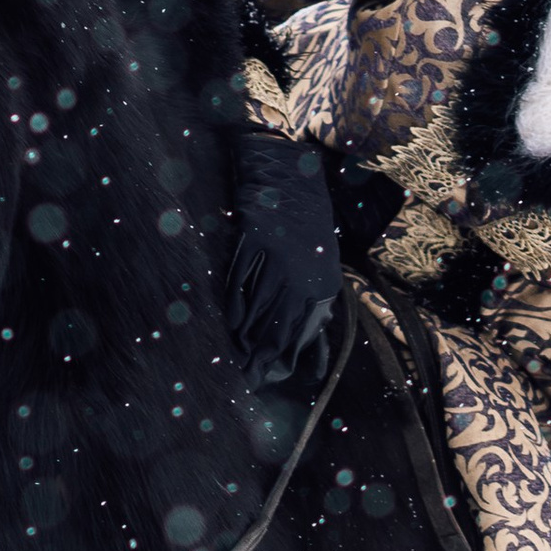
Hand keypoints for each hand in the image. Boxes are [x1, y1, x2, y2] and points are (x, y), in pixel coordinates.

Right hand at [226, 124, 340, 386]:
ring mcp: (276, 261)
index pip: (299, 332)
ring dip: (244, 337)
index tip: (268, 376)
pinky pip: (240, 283)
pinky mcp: (254, 244)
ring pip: (257, 309)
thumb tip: (309, 347)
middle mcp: (301, 277)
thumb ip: (314, 307)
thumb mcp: (321, 266)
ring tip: (235, 359)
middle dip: (261, 355)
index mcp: (322, 286)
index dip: (281, 357)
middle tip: (247, 377)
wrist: (288, 173)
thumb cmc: (307, 224)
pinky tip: (228, 326)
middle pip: (276, 326)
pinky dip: (233, 306)